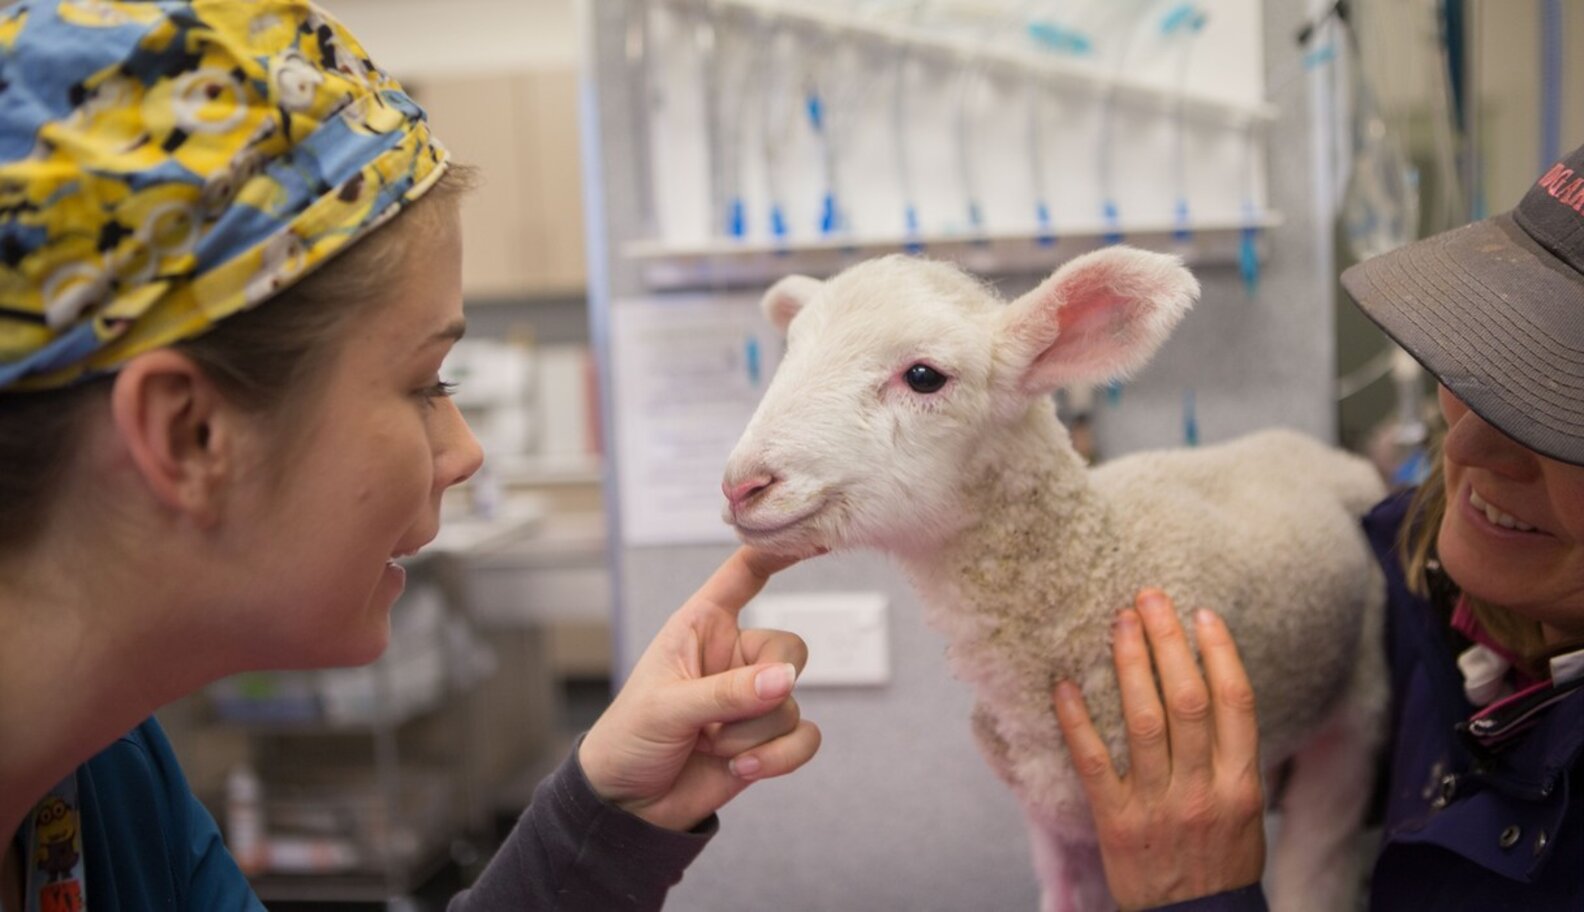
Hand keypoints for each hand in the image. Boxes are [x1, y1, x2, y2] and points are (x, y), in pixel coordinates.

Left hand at [579, 547, 821, 830]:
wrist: (627, 805)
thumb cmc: (629, 738)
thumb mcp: (666, 707)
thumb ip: (726, 692)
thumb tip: (785, 681)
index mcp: (702, 626)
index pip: (745, 574)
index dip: (779, 550)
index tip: (816, 535)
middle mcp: (734, 656)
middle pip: (789, 649)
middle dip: (764, 688)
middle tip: (720, 717)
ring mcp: (753, 699)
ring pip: (791, 703)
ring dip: (751, 735)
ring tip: (709, 747)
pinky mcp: (767, 739)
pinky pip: (804, 738)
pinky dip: (780, 758)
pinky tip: (741, 769)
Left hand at [1052, 590, 1265, 910]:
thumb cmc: (1220, 862)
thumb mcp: (1246, 811)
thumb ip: (1231, 756)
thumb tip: (1212, 687)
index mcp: (1241, 784)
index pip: (1236, 703)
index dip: (1220, 652)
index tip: (1201, 614)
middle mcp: (1202, 790)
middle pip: (1188, 700)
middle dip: (1168, 642)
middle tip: (1149, 598)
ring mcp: (1158, 806)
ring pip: (1144, 720)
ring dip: (1130, 664)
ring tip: (1119, 622)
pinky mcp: (1116, 823)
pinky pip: (1093, 762)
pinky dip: (1077, 721)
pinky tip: (1065, 686)